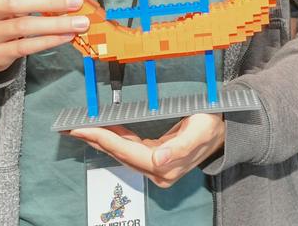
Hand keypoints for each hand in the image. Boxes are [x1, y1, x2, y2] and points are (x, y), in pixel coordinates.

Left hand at [68, 113, 225, 187]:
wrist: (224, 130)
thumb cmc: (211, 125)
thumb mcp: (200, 130)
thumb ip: (180, 147)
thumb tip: (159, 159)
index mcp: (166, 166)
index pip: (127, 151)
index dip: (104, 139)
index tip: (84, 129)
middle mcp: (159, 171)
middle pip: (120, 154)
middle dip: (96, 139)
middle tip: (73, 127)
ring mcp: (157, 167)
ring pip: (122, 152)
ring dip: (102, 139)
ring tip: (83, 127)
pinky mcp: (156, 160)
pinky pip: (130, 149)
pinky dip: (115, 139)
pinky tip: (105, 129)